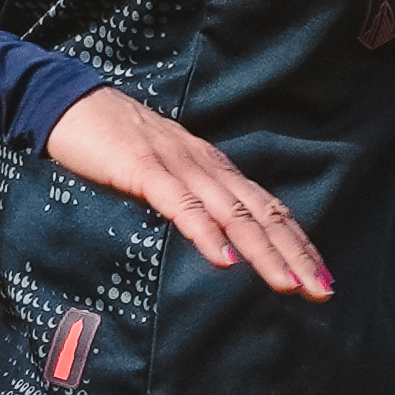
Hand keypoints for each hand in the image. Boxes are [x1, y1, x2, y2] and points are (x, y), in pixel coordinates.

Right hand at [41, 90, 328, 297]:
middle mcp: (208, 166)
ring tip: (288, 283)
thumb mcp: (165, 174)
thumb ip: (192, 201)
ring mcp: (178, 166)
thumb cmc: (115, 144)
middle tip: (321, 290)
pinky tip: (224, 260)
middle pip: (262, 213)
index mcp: (215, 169)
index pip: (268, 208)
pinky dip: (206, 232)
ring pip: (232, 213)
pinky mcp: (145, 169)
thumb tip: (216, 239)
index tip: (322, 277)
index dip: (297, 243)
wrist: (72, 103)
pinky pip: (181, 205)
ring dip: (263, 251)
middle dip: (294, 254)